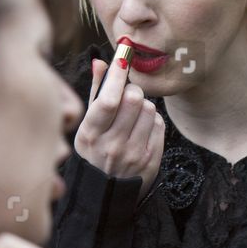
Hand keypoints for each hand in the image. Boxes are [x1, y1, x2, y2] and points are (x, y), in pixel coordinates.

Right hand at [75, 56, 164, 196]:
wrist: (107, 193)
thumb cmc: (95, 152)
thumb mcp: (87, 126)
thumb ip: (95, 93)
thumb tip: (101, 62)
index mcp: (90, 134)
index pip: (108, 99)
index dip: (118, 73)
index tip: (123, 54)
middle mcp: (112, 145)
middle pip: (133, 98)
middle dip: (132, 91)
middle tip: (126, 97)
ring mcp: (133, 154)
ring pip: (149, 108)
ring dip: (143, 106)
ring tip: (133, 117)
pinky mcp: (151, 160)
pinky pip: (159, 123)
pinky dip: (151, 120)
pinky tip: (141, 130)